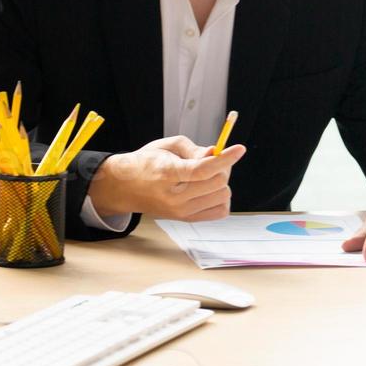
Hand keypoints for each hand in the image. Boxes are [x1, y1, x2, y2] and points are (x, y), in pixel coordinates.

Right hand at [87, 135, 245, 221]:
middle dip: (223, 167)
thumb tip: (216, 154)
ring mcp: (181, 212)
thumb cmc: (146, 163)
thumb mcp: (167, 146)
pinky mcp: (187, 219)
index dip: (225, 159)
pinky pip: (220, 211)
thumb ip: (194, 149)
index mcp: (167, 174)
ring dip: (222, 182)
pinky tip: (209, 189)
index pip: (203, 170)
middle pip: (218, 182)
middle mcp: (174, 197)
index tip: (239, 149)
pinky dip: (221, 198)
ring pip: (223, 196)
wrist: (126, 188)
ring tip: (207, 175)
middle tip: (213, 160)